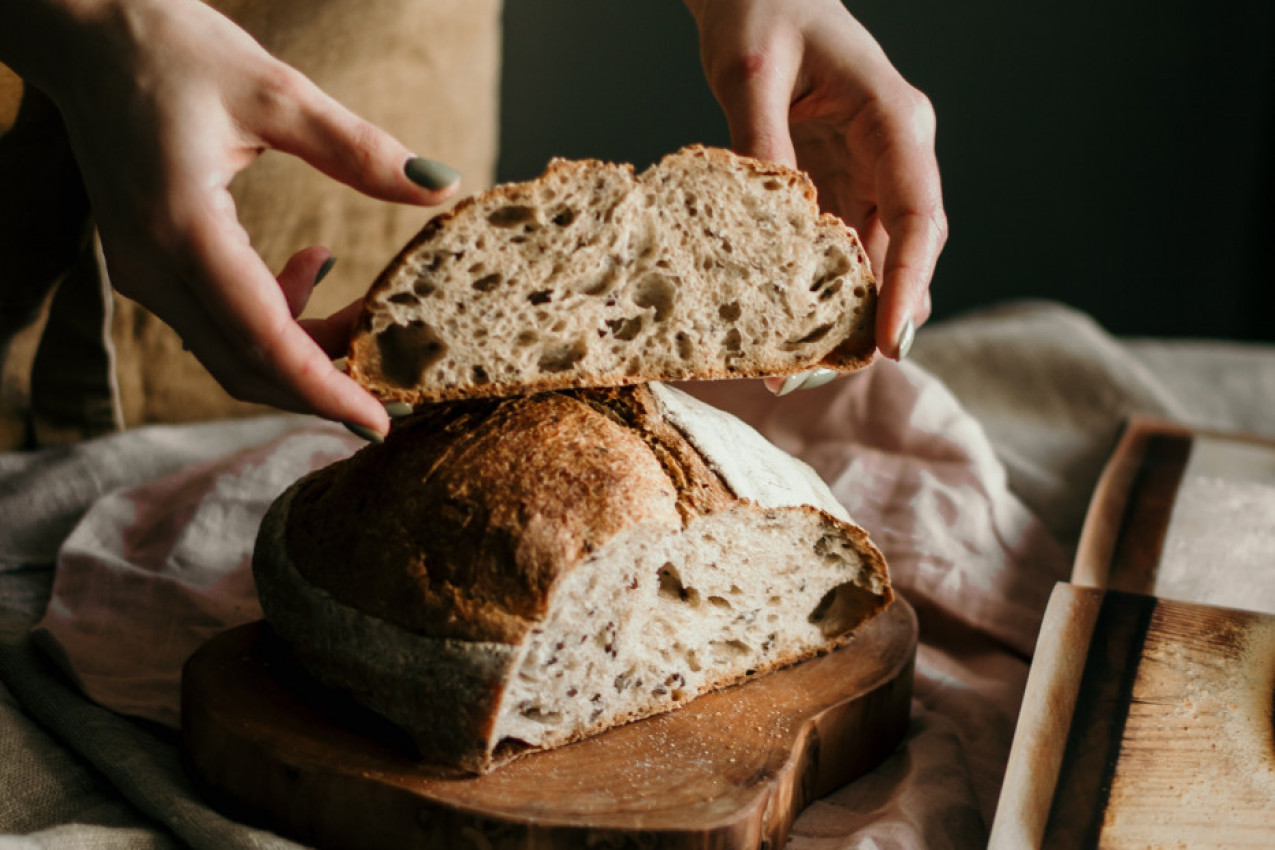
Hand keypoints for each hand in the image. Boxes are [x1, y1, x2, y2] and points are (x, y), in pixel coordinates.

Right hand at [0, 0, 460, 436]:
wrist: (83, 30)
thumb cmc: (170, 48)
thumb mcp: (276, 92)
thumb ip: (358, 149)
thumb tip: (441, 185)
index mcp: (181, 229)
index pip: (262, 342)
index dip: (324, 391)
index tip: (379, 423)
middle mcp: (152, 265)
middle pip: (245, 366)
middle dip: (322, 385)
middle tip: (395, 386)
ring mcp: (142, 271)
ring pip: (232, 349)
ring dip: (304, 349)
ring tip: (366, 312)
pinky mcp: (148, 263)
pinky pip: (218, 319)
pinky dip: (275, 315)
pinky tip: (315, 265)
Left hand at [686, 0, 946, 364]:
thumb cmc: (763, 10)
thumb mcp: (750, 69)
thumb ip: (761, 139)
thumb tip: (770, 219)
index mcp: (893, 118)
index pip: (920, 212)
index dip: (909, 283)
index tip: (890, 342)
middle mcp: (895, 154)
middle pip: (905, 251)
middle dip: (873, 318)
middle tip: (817, 374)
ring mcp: (870, 174)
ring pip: (876, 261)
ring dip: (844, 316)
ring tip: (794, 368)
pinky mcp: (840, 187)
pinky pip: (842, 251)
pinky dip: (821, 292)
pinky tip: (787, 329)